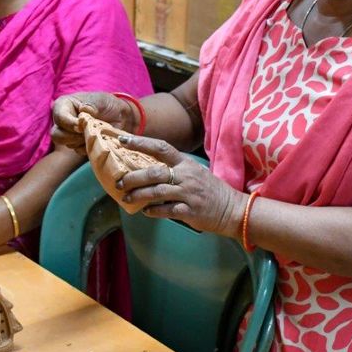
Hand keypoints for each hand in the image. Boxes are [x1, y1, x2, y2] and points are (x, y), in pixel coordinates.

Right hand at [52, 92, 138, 152]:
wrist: (119, 116)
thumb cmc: (108, 104)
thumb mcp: (101, 100)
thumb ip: (91, 105)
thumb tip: (83, 110)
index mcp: (64, 105)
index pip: (59, 117)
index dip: (69, 123)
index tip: (81, 127)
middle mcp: (63, 120)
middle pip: (57, 135)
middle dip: (72, 136)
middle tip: (87, 133)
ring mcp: (69, 134)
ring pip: (67, 144)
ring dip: (82, 141)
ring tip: (96, 133)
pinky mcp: (77, 144)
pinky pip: (78, 151)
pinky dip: (88, 147)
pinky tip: (97, 140)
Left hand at [115, 135, 244, 236]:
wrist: (232, 209)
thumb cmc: (209, 190)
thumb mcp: (194, 172)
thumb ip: (174, 169)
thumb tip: (146, 170)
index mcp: (186, 163)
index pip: (160, 147)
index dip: (140, 143)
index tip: (121, 140)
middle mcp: (186, 175)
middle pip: (154, 172)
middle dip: (133, 177)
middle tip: (119, 182)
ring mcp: (188, 193)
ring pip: (157, 191)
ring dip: (138, 195)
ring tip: (127, 198)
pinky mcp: (190, 211)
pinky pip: (166, 210)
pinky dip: (153, 211)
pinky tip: (145, 211)